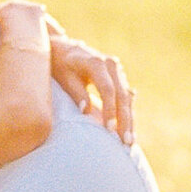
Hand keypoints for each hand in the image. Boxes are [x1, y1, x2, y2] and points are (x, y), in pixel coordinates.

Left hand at [45, 25, 135, 144]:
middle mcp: (111, 65)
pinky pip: (126, 99)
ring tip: (129, 142)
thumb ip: (76, 92)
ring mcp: (118, 71)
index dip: (109, 110)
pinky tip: (129, 132)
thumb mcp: (64, 77)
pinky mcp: (119, 79)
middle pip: (122, 95)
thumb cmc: (61, 64)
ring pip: (127, 98)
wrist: (65, 49)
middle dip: (125, 120)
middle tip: (125, 142)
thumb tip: (86, 112)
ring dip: (129, 120)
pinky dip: (127, 115)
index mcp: (96, 62)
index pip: (108, 89)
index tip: (108, 129)